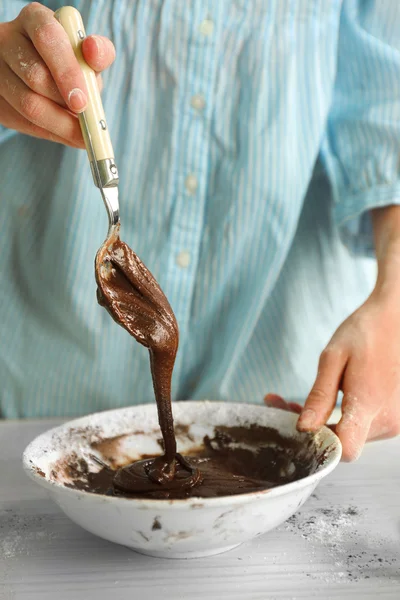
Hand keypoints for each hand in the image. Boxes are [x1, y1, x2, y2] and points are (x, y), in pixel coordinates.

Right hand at [0, 2, 114, 146]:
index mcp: (34, 20)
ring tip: (81, 134)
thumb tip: (93, 49)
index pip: (48, 38)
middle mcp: (9, 39)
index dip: (66, 71)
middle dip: (64, 105)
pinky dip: (49, 133)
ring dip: (59, 124)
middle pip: (35, 75)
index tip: (82, 101)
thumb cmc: (70, 63)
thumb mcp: (87, 55)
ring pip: (26, 103)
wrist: (48, 77)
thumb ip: (99, 53)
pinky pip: (22, 121)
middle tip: (86, 123)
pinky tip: (66, 134)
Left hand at [265, 292, 399, 460]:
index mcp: (369, 405)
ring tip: (296, 400)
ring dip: (323, 422)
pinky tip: (324, 400)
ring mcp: (392, 420)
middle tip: (283, 404)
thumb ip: (319, 396)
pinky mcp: (391, 417)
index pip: (344, 449)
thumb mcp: (333, 359)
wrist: (394, 320)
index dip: (319, 443)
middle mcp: (386, 420)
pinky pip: (360, 426)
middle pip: (342, 443)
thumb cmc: (365, 333)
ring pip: (349, 436)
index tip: (297, 424)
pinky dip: (339, 417)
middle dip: (311, 428)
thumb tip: (304, 427)